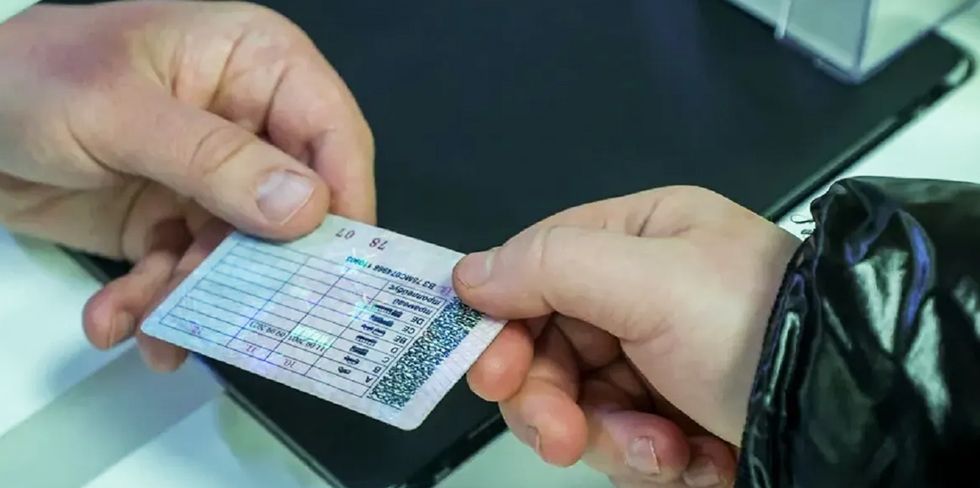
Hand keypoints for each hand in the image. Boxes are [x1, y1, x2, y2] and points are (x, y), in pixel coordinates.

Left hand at [0, 2, 372, 368]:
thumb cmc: (32, 80)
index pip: (331, 133)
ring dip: (198, 300)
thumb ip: (214, 160)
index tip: (339, 270)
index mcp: (256, 66)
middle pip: (293, 208)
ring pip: (239, 255)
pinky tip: (117, 322)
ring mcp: (211, 178)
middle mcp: (248, 123)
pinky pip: (187, 274)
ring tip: (155, 329)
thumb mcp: (119, 113)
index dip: (345, 200)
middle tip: (246, 323)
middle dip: (260, 269)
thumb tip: (309, 209)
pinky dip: (155, 306)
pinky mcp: (172, 221)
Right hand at [455, 187, 798, 486]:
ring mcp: (654, 360)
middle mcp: (641, 293)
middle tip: (564, 438)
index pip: (537, 269)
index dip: (502, 322)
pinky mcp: (671, 416)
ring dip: (610, 439)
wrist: (849, 414)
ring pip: (578, 405)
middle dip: (553, 400)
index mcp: (638, 236)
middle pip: (548, 348)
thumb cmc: (753, 327)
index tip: (491, 375)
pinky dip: (649, 460)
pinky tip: (691, 460)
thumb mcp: (654, 281)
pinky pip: (621, 441)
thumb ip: (552, 267)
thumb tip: (467, 275)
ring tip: (663, 453)